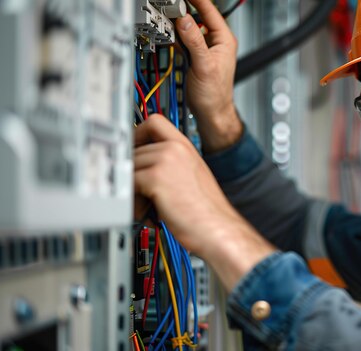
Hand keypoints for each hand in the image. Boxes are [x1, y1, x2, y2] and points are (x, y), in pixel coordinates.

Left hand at [133, 115, 274, 289]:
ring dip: (132, 189)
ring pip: (129, 166)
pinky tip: (147, 212)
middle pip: (135, 148)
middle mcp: (176, 149)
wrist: (217, 228)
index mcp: (186, 147)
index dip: (138, 133)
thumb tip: (142, 167)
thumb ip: (170, 165)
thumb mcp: (191, 177)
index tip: (133, 148)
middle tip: (142, 194)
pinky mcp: (156, 177)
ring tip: (147, 207)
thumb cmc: (206, 212)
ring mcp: (166, 160)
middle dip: (133, 172)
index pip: (154, 122)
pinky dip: (133, 201)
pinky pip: (129, 182)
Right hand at [176, 0, 242, 152]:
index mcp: (224, 39)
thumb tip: (185, 20)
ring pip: (188, 26)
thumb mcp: (204, 66)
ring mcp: (204, 47)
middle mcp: (216, 41)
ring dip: (177, 21)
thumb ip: (195, 42)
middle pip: (198, 15)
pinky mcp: (194, 53)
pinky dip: (174, 34)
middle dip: (183, 8)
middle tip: (169, 4)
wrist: (211, 113)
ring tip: (165, 15)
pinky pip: (182, 37)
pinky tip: (167, 32)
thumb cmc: (215, 95)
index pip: (209, 10)